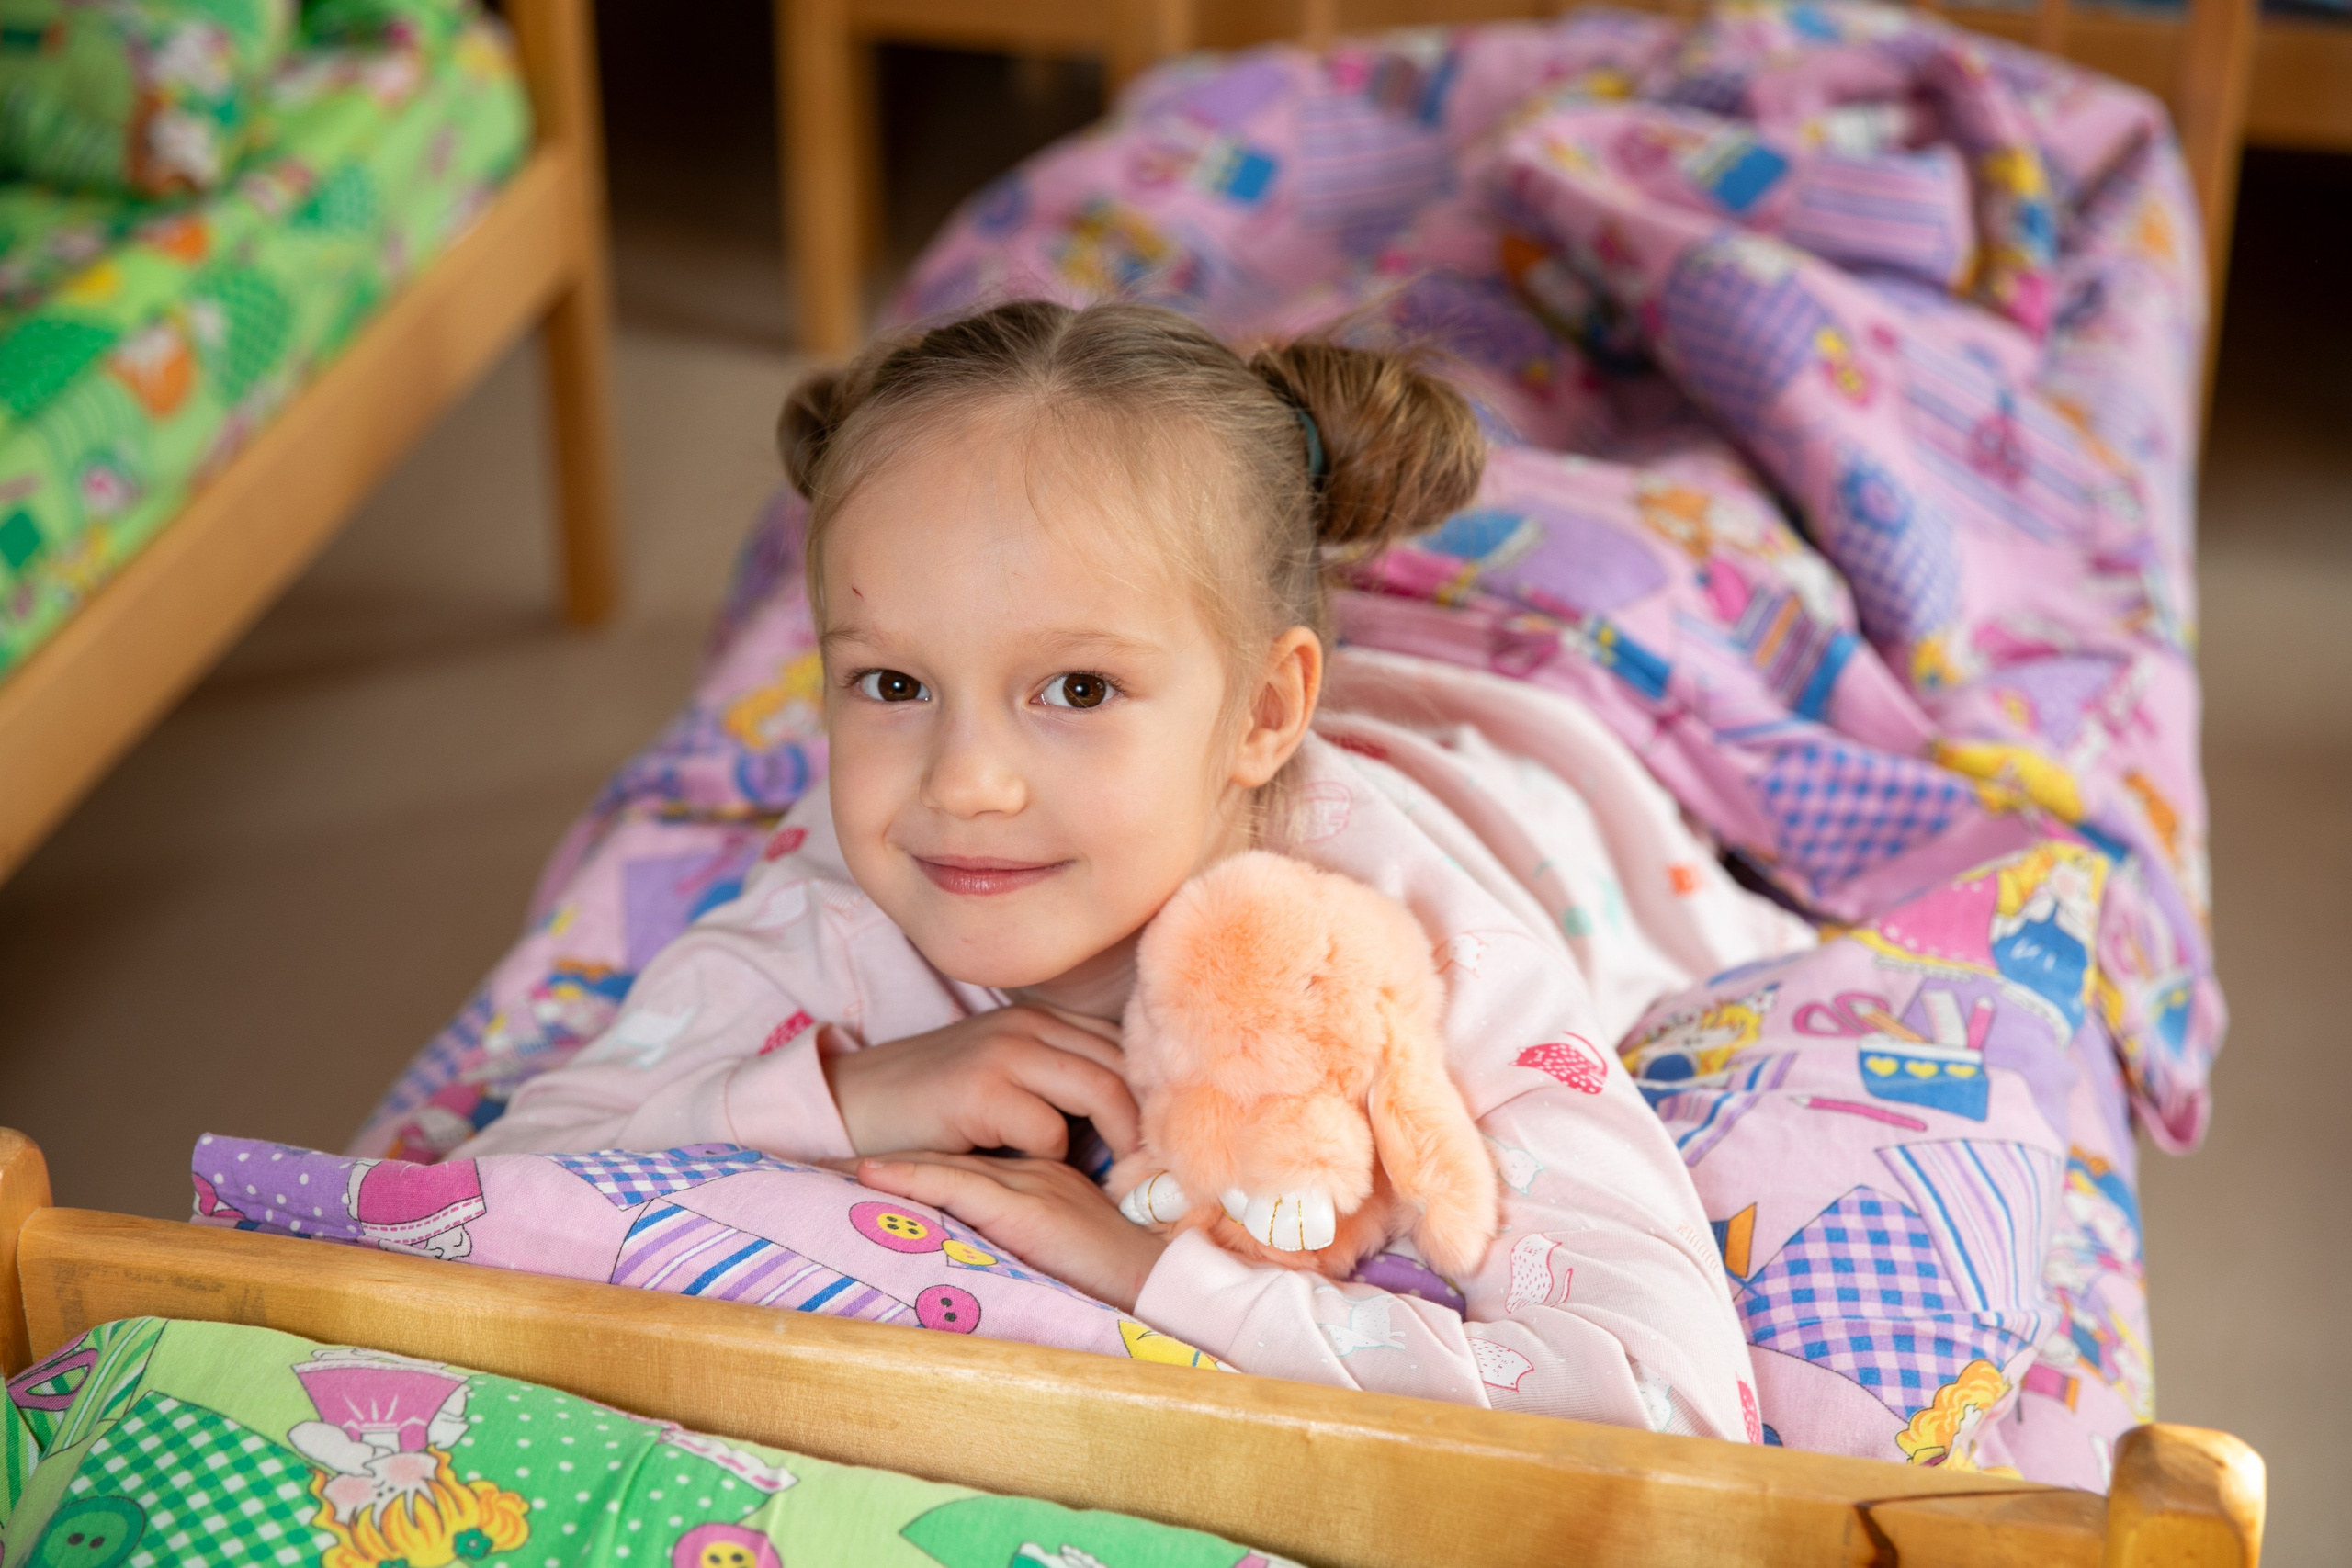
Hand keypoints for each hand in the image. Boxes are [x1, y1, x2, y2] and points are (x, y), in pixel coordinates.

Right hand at [822, 1005, 1138, 1160]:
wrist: (855, 1102)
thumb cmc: (935, 1104)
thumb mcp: (1004, 1077)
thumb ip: (1058, 1082)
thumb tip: (1130, 1121)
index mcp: (1042, 1018)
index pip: (1123, 1046)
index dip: (1151, 1094)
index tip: (1167, 1139)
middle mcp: (1030, 1024)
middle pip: (1124, 1066)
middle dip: (1149, 1121)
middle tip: (1158, 1170)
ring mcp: (1005, 1052)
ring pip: (1101, 1090)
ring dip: (1119, 1142)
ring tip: (1122, 1180)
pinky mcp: (980, 1090)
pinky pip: (1049, 1131)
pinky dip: (1055, 1159)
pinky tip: (1037, 1174)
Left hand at [850, 1153, 1168, 1312]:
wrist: (1162, 1284)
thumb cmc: (1121, 1275)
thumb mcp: (1070, 1242)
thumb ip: (1039, 1227)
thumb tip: (989, 1242)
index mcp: (1046, 1169)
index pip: (969, 1153)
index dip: (919, 1154)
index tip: (863, 1163)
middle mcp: (1034, 1165)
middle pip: (950, 1145)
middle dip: (890, 1144)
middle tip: (822, 1159)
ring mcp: (1030, 1181)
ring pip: (946, 1157)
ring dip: (884, 1158)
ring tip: (822, 1166)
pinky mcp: (1025, 1206)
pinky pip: (956, 1184)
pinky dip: (909, 1175)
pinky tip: (867, 1173)